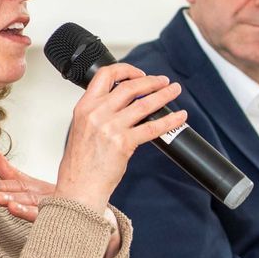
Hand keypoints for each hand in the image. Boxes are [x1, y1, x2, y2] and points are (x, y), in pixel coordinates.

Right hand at [0, 153, 121, 257]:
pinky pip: (50, 217)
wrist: (86, 209)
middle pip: (24, 199)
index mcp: (35, 193)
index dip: (4, 186)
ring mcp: (52, 211)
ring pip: (34, 210)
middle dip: (8, 198)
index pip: (18, 186)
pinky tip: (30, 212)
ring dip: (20, 208)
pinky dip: (37, 215)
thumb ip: (11, 172)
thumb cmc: (59, 196)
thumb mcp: (32, 183)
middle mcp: (41, 204)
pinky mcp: (62, 218)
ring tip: (8, 204)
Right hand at [55, 63, 184, 211]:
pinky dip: (170, 120)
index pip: (105, 75)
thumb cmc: (80, 163)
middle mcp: (97, 113)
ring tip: (174, 91)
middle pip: (129, 87)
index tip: (139, 74)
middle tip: (164, 81)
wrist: (79, 187)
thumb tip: (120, 103)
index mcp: (84, 107)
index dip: (126, 70)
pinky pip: (153, 127)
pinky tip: (179, 117)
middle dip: (151, 81)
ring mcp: (110, 128)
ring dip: (164, 95)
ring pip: (144, 104)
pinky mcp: (124, 143)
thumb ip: (97, 113)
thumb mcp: (81, 129)